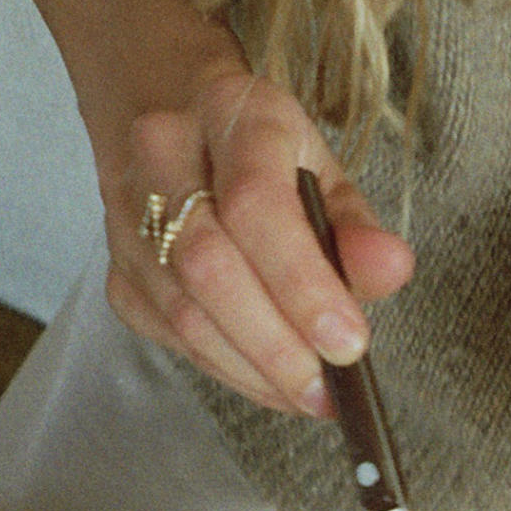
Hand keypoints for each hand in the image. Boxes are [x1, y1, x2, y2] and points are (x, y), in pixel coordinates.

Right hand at [101, 64, 414, 416]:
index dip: (301, 284)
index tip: (348, 344)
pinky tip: (269, 382)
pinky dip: (227, 369)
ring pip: (183, 310)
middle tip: (328, 390)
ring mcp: (128, 216)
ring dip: (253, 368)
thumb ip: (359, 227)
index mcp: (232, 115)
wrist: (178, 124)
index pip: (255, 206)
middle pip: (209, 266)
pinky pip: (169, 335)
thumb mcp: (326, 173)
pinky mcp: (118, 271)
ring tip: (309, 395)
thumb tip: (391, 268)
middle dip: (275, 343)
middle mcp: (163, 157)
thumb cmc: (266, 157)